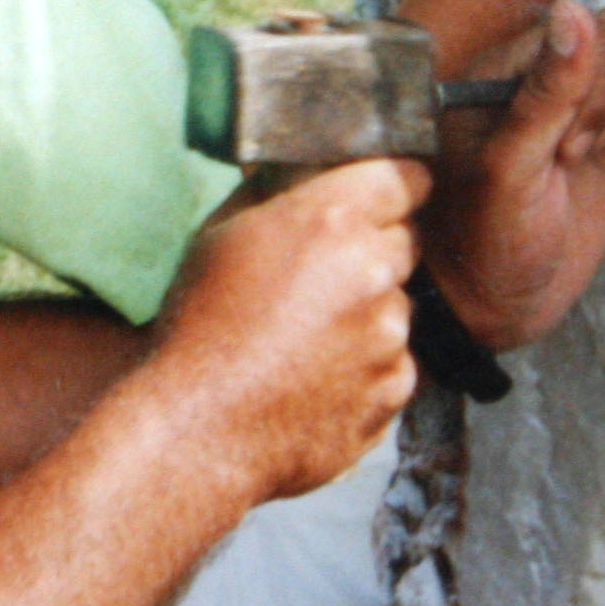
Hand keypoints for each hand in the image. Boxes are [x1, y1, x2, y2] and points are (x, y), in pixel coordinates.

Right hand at [147, 157, 425, 500]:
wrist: (199, 428)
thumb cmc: (198, 326)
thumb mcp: (220, 234)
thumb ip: (275, 196)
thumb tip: (298, 176)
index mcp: (333, 219)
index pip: (406, 177)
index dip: (389, 188)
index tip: (374, 201)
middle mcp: (374, 271)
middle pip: (403, 243)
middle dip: (370, 253)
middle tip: (318, 279)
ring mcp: (391, 336)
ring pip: (396, 307)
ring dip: (367, 314)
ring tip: (305, 341)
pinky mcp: (395, 391)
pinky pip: (394, 365)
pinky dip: (366, 369)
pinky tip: (314, 380)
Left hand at [421, 0, 604, 350]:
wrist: (503, 297)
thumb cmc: (489, 240)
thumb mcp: (511, 169)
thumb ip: (544, 92)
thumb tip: (573, 9)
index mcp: (501, 69)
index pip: (578, 28)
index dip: (594, 84)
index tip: (572, 149)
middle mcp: (540, 71)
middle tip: (580, 155)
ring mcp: (579, 97)